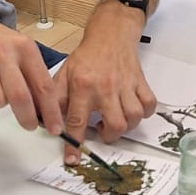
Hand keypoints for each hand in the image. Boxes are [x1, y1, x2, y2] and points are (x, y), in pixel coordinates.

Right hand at [0, 13, 63, 135]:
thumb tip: (46, 111)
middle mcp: (3, 50)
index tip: (55, 127)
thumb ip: (34, 78)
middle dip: (27, 117)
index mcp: (24, 47)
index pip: (43, 85)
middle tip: (30, 125)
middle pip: (19, 96)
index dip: (51, 110)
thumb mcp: (22, 52)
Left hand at [59, 9, 156, 150]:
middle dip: (109, 137)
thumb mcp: (64, 74)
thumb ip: (55, 99)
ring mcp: (125, 85)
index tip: (73, 159)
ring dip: (126, 126)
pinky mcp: (140, 83)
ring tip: (116, 120)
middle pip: (115, 126)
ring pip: (134, 118)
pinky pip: (149, 105)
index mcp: (83, 86)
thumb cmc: (87, 57)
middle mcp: (105, 88)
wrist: (110, 35)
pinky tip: (133, 110)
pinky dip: (144, 113)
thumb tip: (46, 121)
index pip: (77, 121)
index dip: (74, 143)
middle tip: (102, 130)